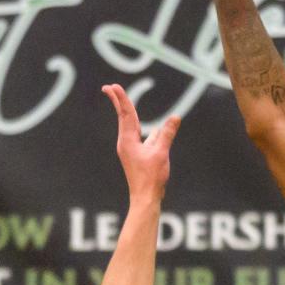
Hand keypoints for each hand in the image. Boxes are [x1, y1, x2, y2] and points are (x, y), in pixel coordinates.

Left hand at [103, 83, 179, 202]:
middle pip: (123, 117)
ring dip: (128, 113)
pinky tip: (154, 130)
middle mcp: (126, 143)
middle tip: (109, 88)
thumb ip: (167, 134)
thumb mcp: (161, 153)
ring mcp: (131, 150)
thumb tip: (175, 117)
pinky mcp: (137, 156)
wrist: (145, 198)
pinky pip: (140, 137)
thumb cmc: (151, 178)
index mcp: (128, 141)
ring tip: (124, 102)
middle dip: (118, 102)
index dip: (122, 99)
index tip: (113, 86)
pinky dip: (143, 129)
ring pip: (131, 126)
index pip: (126, 115)